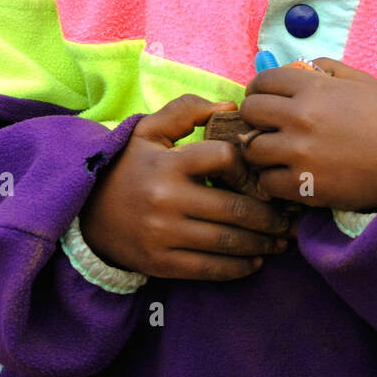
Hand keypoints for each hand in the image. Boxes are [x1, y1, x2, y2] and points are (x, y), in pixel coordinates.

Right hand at [80, 95, 297, 281]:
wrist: (86, 213)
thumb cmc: (128, 166)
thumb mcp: (147, 130)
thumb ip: (186, 110)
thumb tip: (231, 106)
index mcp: (168, 163)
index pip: (223, 159)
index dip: (249, 166)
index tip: (262, 174)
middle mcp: (166, 200)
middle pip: (234, 209)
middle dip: (270, 217)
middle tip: (291, 220)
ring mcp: (163, 234)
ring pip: (227, 243)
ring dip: (262, 244)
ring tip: (281, 241)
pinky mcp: (161, 263)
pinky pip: (209, 269)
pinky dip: (238, 268)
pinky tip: (255, 261)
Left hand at [239, 59, 376, 211]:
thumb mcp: (362, 82)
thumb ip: (328, 68)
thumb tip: (299, 67)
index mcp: (313, 88)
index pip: (264, 80)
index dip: (259, 88)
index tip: (262, 98)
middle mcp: (301, 117)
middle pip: (250, 111)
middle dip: (254, 117)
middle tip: (265, 125)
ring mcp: (299, 153)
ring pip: (252, 148)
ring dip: (260, 150)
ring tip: (275, 153)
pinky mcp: (303, 186)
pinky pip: (266, 181)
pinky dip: (273, 179)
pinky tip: (288, 176)